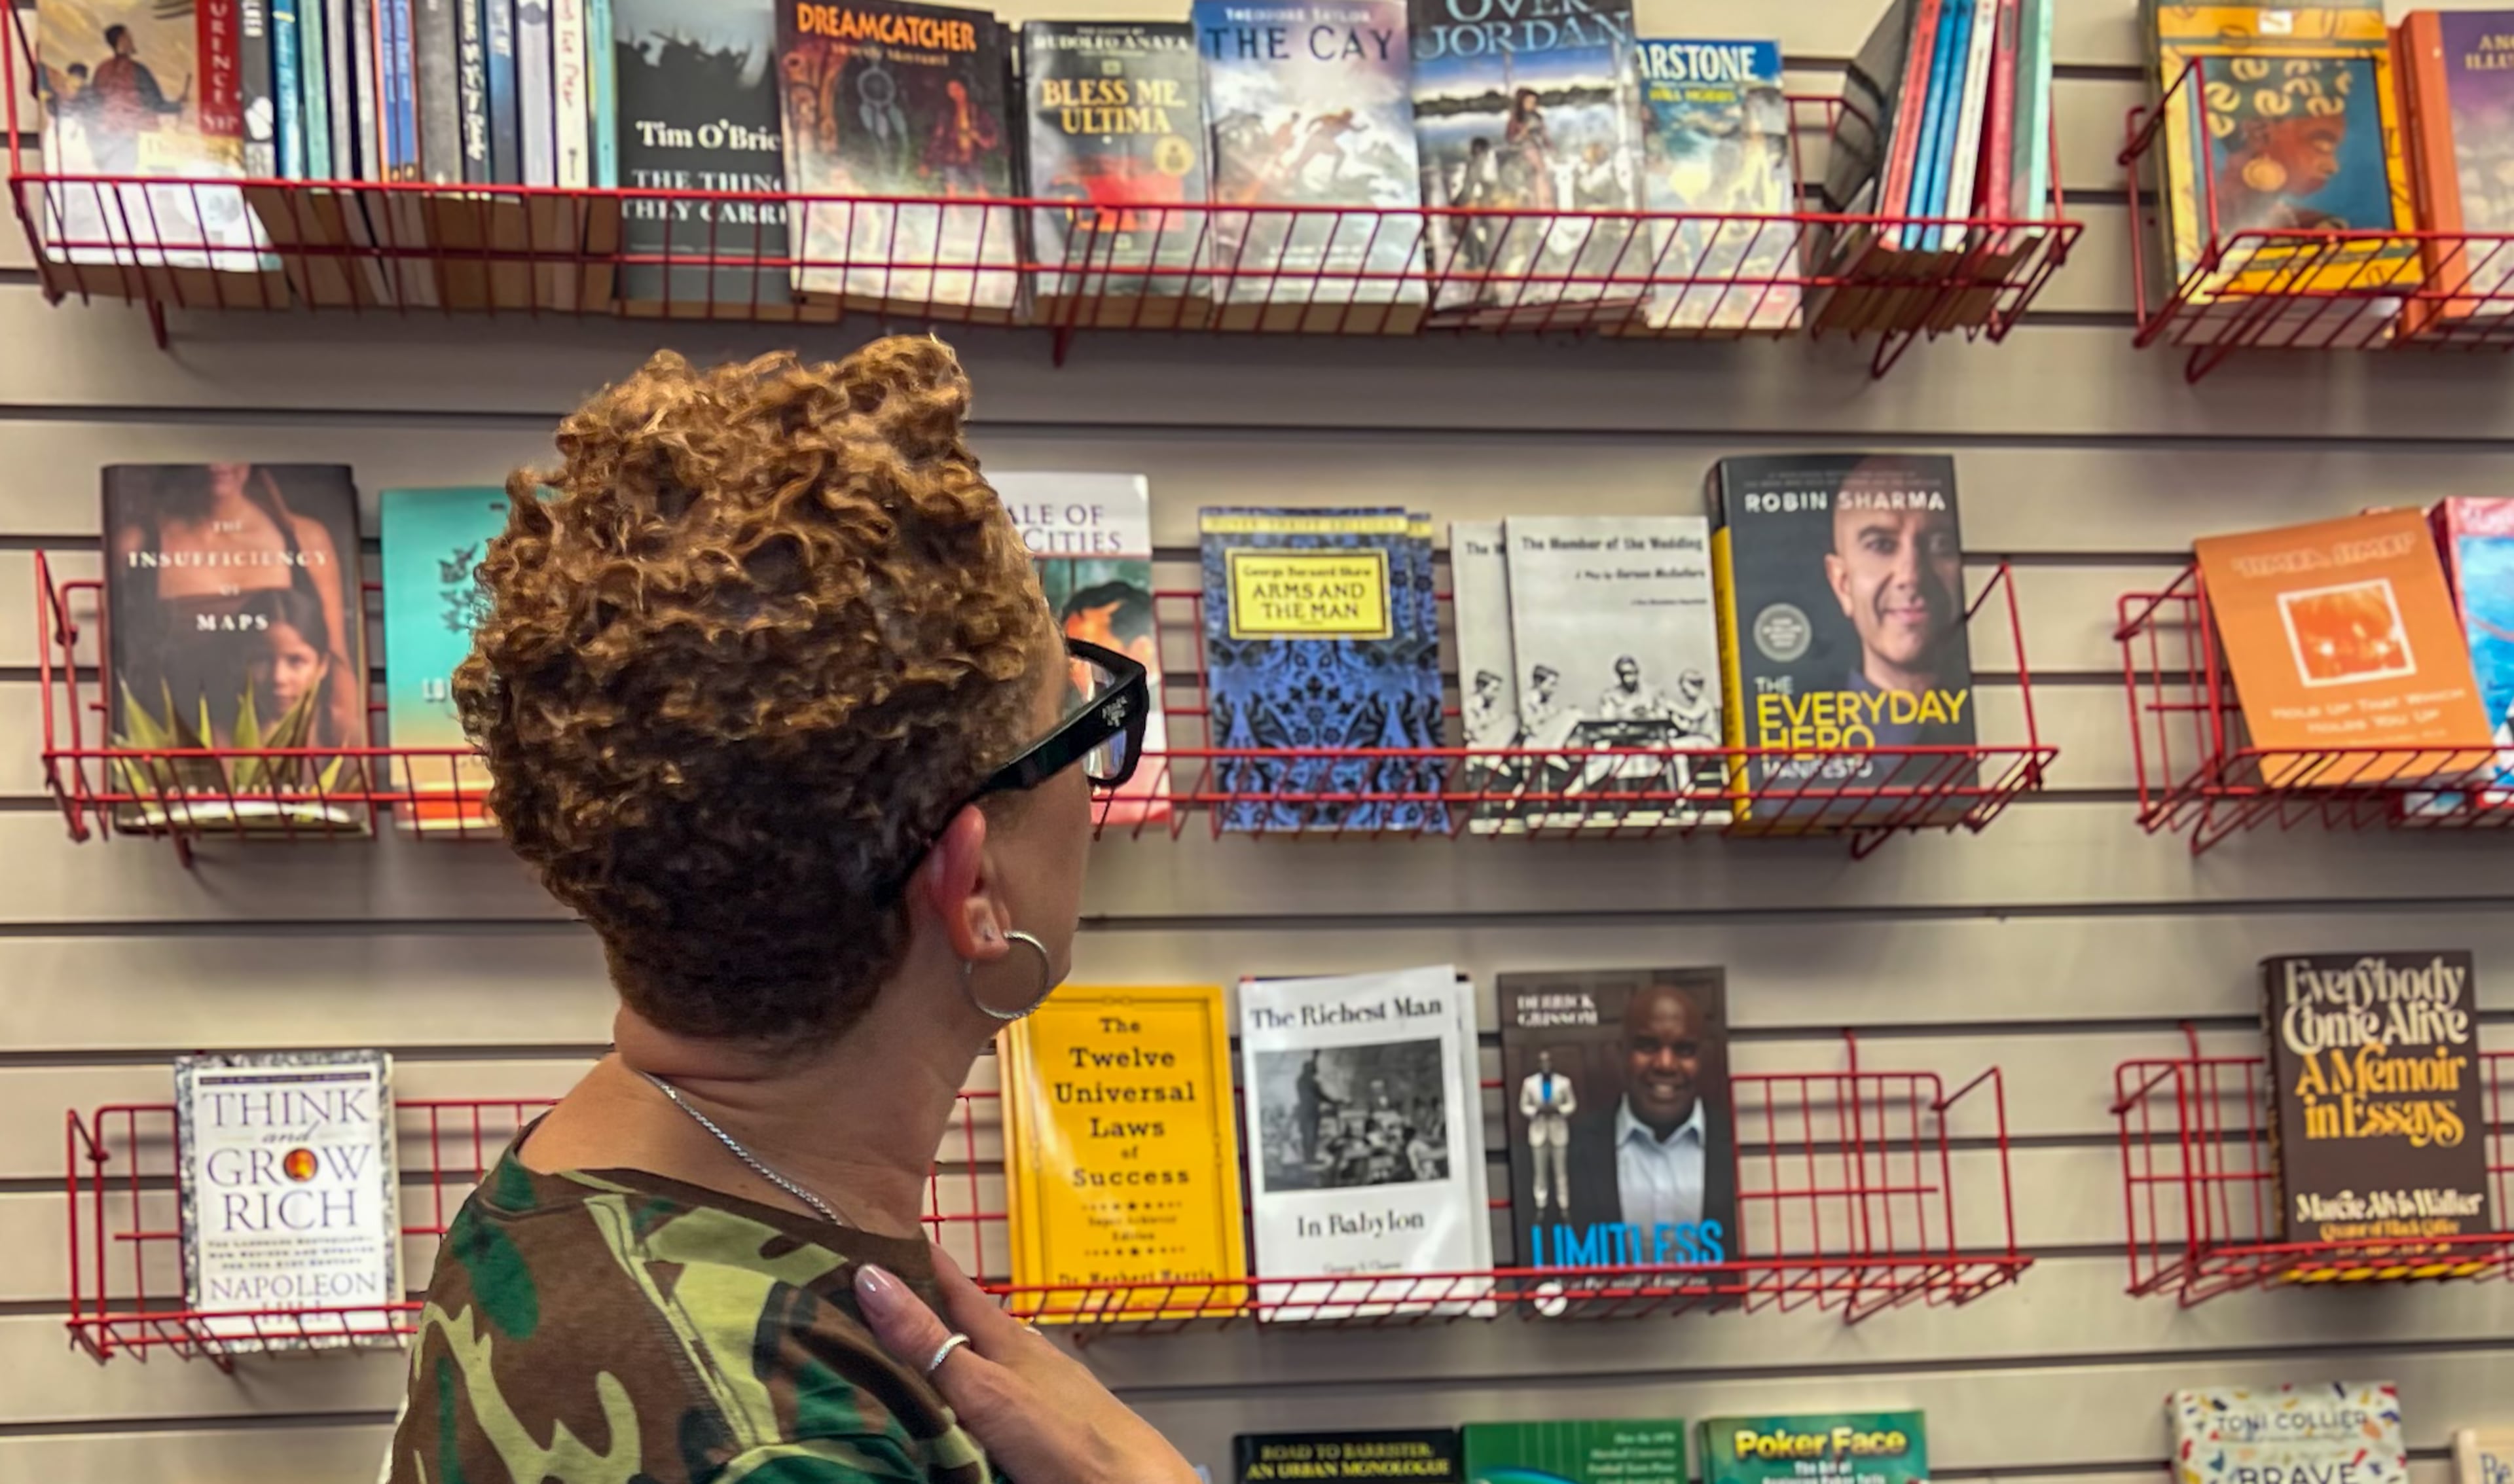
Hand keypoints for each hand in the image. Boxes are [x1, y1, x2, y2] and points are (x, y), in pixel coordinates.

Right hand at [853, 1247, 1198, 1483]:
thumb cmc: (1062, 1433)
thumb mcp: (985, 1386)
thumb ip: (929, 1341)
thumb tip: (870, 1274)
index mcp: (1006, 1337)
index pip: (952, 1282)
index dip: (916, 1257)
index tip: (875, 1233)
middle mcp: (1020, 1358)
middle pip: (962, 1325)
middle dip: (917, 1313)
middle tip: (860, 1302)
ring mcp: (1034, 1394)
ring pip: (976, 1367)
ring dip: (938, 1361)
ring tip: (890, 1359)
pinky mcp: (1038, 1432)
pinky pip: (985, 1407)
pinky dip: (958, 1403)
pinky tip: (947, 1416)